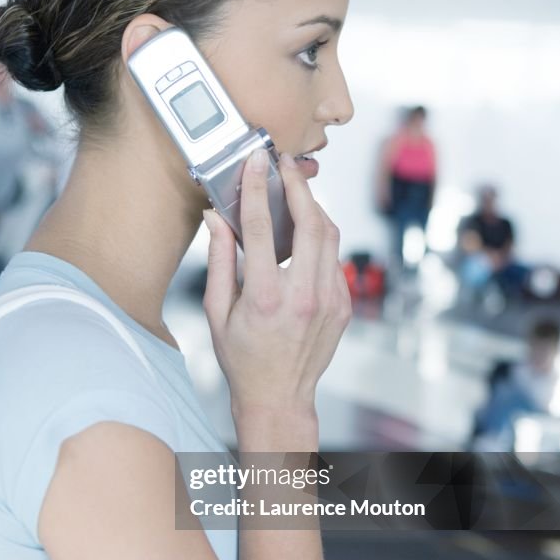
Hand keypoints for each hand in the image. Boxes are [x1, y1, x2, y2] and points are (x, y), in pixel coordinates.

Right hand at [202, 149, 350, 426]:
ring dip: (314, 208)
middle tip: (285, 165)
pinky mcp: (343, 305)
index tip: (257, 162)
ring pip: (330, 236)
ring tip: (296, 192)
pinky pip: (334, 259)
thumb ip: (219, 261)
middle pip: (310, 223)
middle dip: (298, 186)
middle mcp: (303, 297)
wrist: (279, 397)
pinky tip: (305, 235)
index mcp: (266, 298)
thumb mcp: (217, 312)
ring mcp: (330, 301)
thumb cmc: (242, 359)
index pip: (263, 228)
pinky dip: (321, 240)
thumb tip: (216, 218)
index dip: (258, 188)